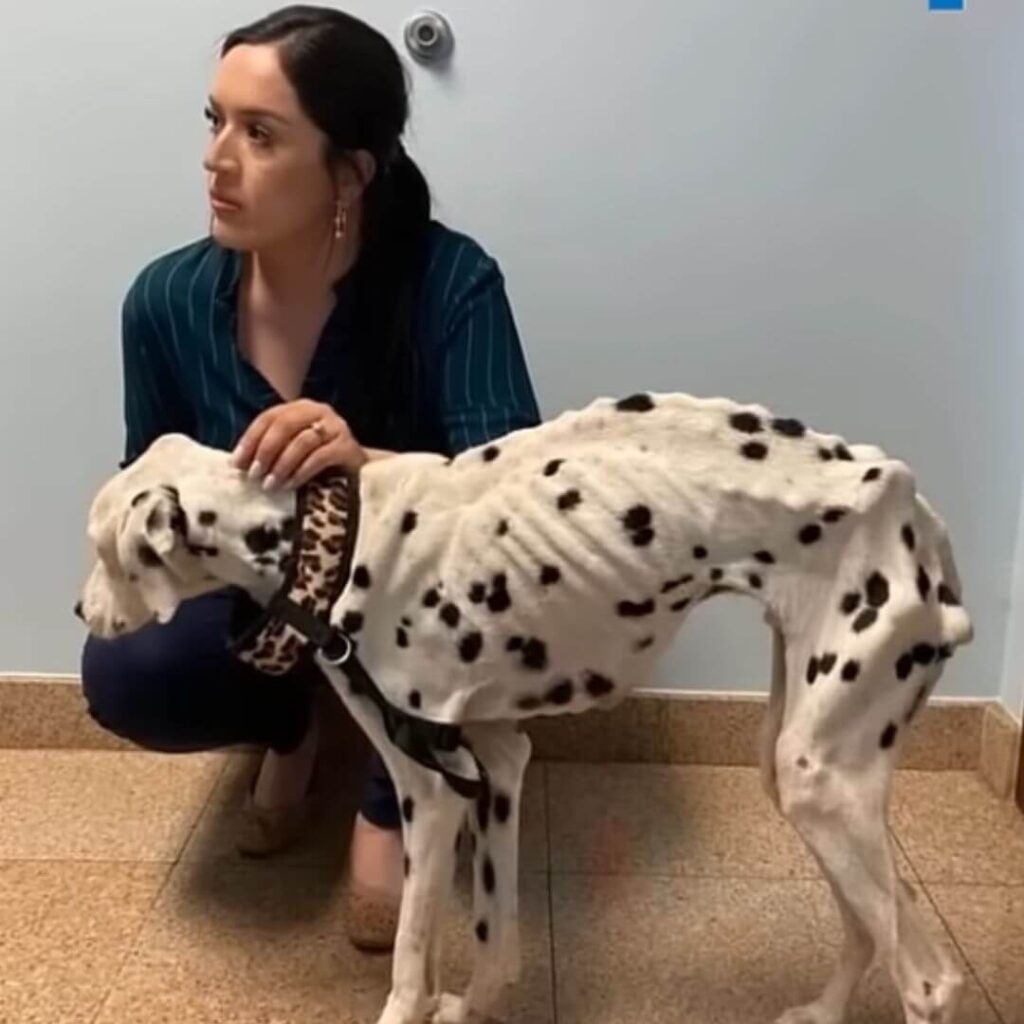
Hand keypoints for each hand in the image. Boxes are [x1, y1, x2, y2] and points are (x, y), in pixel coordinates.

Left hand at [231, 399, 367, 489]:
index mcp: (300, 408)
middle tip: (254, 474)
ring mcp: (336, 427)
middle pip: (285, 424)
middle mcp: (319, 411)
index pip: (269, 417)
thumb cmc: (319, 462)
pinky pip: (320, 457)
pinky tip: (291, 485)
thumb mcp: (292, 450)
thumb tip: (238, 464)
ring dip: (282, 464)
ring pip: (302, 441)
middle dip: (266, 450)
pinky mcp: (348, 447)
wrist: (359, 473)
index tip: (236, 464)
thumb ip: (270, 450)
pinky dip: (302, 472)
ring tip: (271, 484)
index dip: (250, 439)